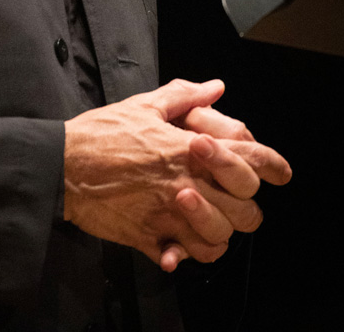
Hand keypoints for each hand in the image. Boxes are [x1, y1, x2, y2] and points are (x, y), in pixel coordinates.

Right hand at [64, 79, 290, 271]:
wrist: (61, 166)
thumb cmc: (100, 133)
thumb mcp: (143, 105)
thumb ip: (184, 95)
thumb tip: (216, 87)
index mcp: (187, 147)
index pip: (247, 158)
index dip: (272, 165)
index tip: (282, 171)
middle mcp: (185, 182)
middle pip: (245, 209)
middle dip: (248, 205)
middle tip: (237, 199)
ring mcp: (169, 213)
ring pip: (221, 238)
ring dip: (222, 231)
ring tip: (211, 221)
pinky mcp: (149, 236)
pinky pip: (185, 256)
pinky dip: (190, 254)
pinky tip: (183, 244)